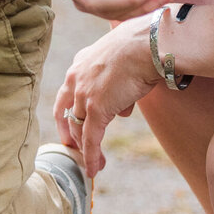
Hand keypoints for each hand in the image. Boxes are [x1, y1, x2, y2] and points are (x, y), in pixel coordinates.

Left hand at [53, 13, 158, 176]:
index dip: (68, 114)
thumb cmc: (141, 48)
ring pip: (78, 129)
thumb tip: (121, 110)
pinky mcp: (95, 109)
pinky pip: (90, 139)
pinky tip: (94, 168)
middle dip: (72, 135)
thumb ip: (116, 85)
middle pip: (67, 114)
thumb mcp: (122, 63)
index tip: (72, 128)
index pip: (67, 94)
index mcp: (80, 64)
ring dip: (85, 150)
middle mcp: (76, 78)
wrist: (146, 45)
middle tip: (76, 150)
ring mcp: (83, 94)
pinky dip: (91, 156)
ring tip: (94, 164)